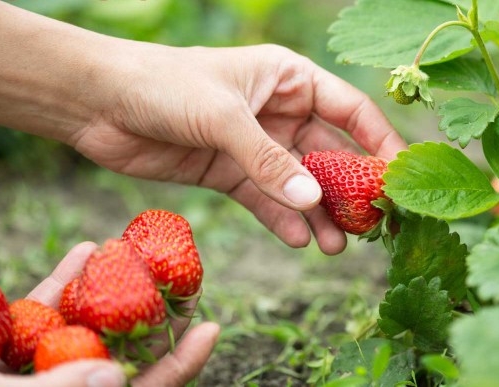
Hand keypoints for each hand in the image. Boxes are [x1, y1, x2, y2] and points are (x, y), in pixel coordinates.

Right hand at [0, 242, 219, 386]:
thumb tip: (115, 377)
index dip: (175, 370)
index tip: (211, 329)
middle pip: (115, 359)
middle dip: (147, 320)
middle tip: (182, 279)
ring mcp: (26, 373)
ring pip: (80, 333)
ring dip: (107, 294)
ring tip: (135, 255)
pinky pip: (36, 318)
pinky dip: (58, 286)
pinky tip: (83, 251)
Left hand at [71, 44, 407, 254]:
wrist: (97, 102)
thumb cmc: (163, 85)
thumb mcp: (223, 117)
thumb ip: (268, 160)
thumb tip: (314, 203)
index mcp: (288, 78)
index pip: (350, 111)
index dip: (380, 143)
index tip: (400, 178)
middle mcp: (279, 111)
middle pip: (330, 153)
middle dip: (350, 190)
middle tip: (372, 226)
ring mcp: (254, 144)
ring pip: (299, 184)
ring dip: (320, 214)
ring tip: (338, 246)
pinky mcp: (229, 172)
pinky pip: (265, 199)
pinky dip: (283, 220)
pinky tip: (301, 241)